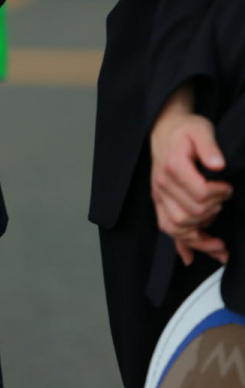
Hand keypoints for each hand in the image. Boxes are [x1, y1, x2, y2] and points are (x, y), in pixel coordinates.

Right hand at [150, 89, 232, 265]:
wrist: (165, 130)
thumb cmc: (186, 130)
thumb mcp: (201, 129)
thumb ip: (209, 146)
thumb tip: (219, 165)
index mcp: (173, 166)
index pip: (200, 193)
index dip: (219, 194)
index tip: (227, 188)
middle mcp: (162, 184)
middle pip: (190, 214)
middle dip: (213, 212)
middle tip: (224, 200)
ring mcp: (159, 196)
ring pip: (177, 227)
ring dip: (199, 239)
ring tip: (219, 245)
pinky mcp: (160, 203)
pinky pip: (167, 229)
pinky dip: (180, 245)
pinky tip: (191, 257)